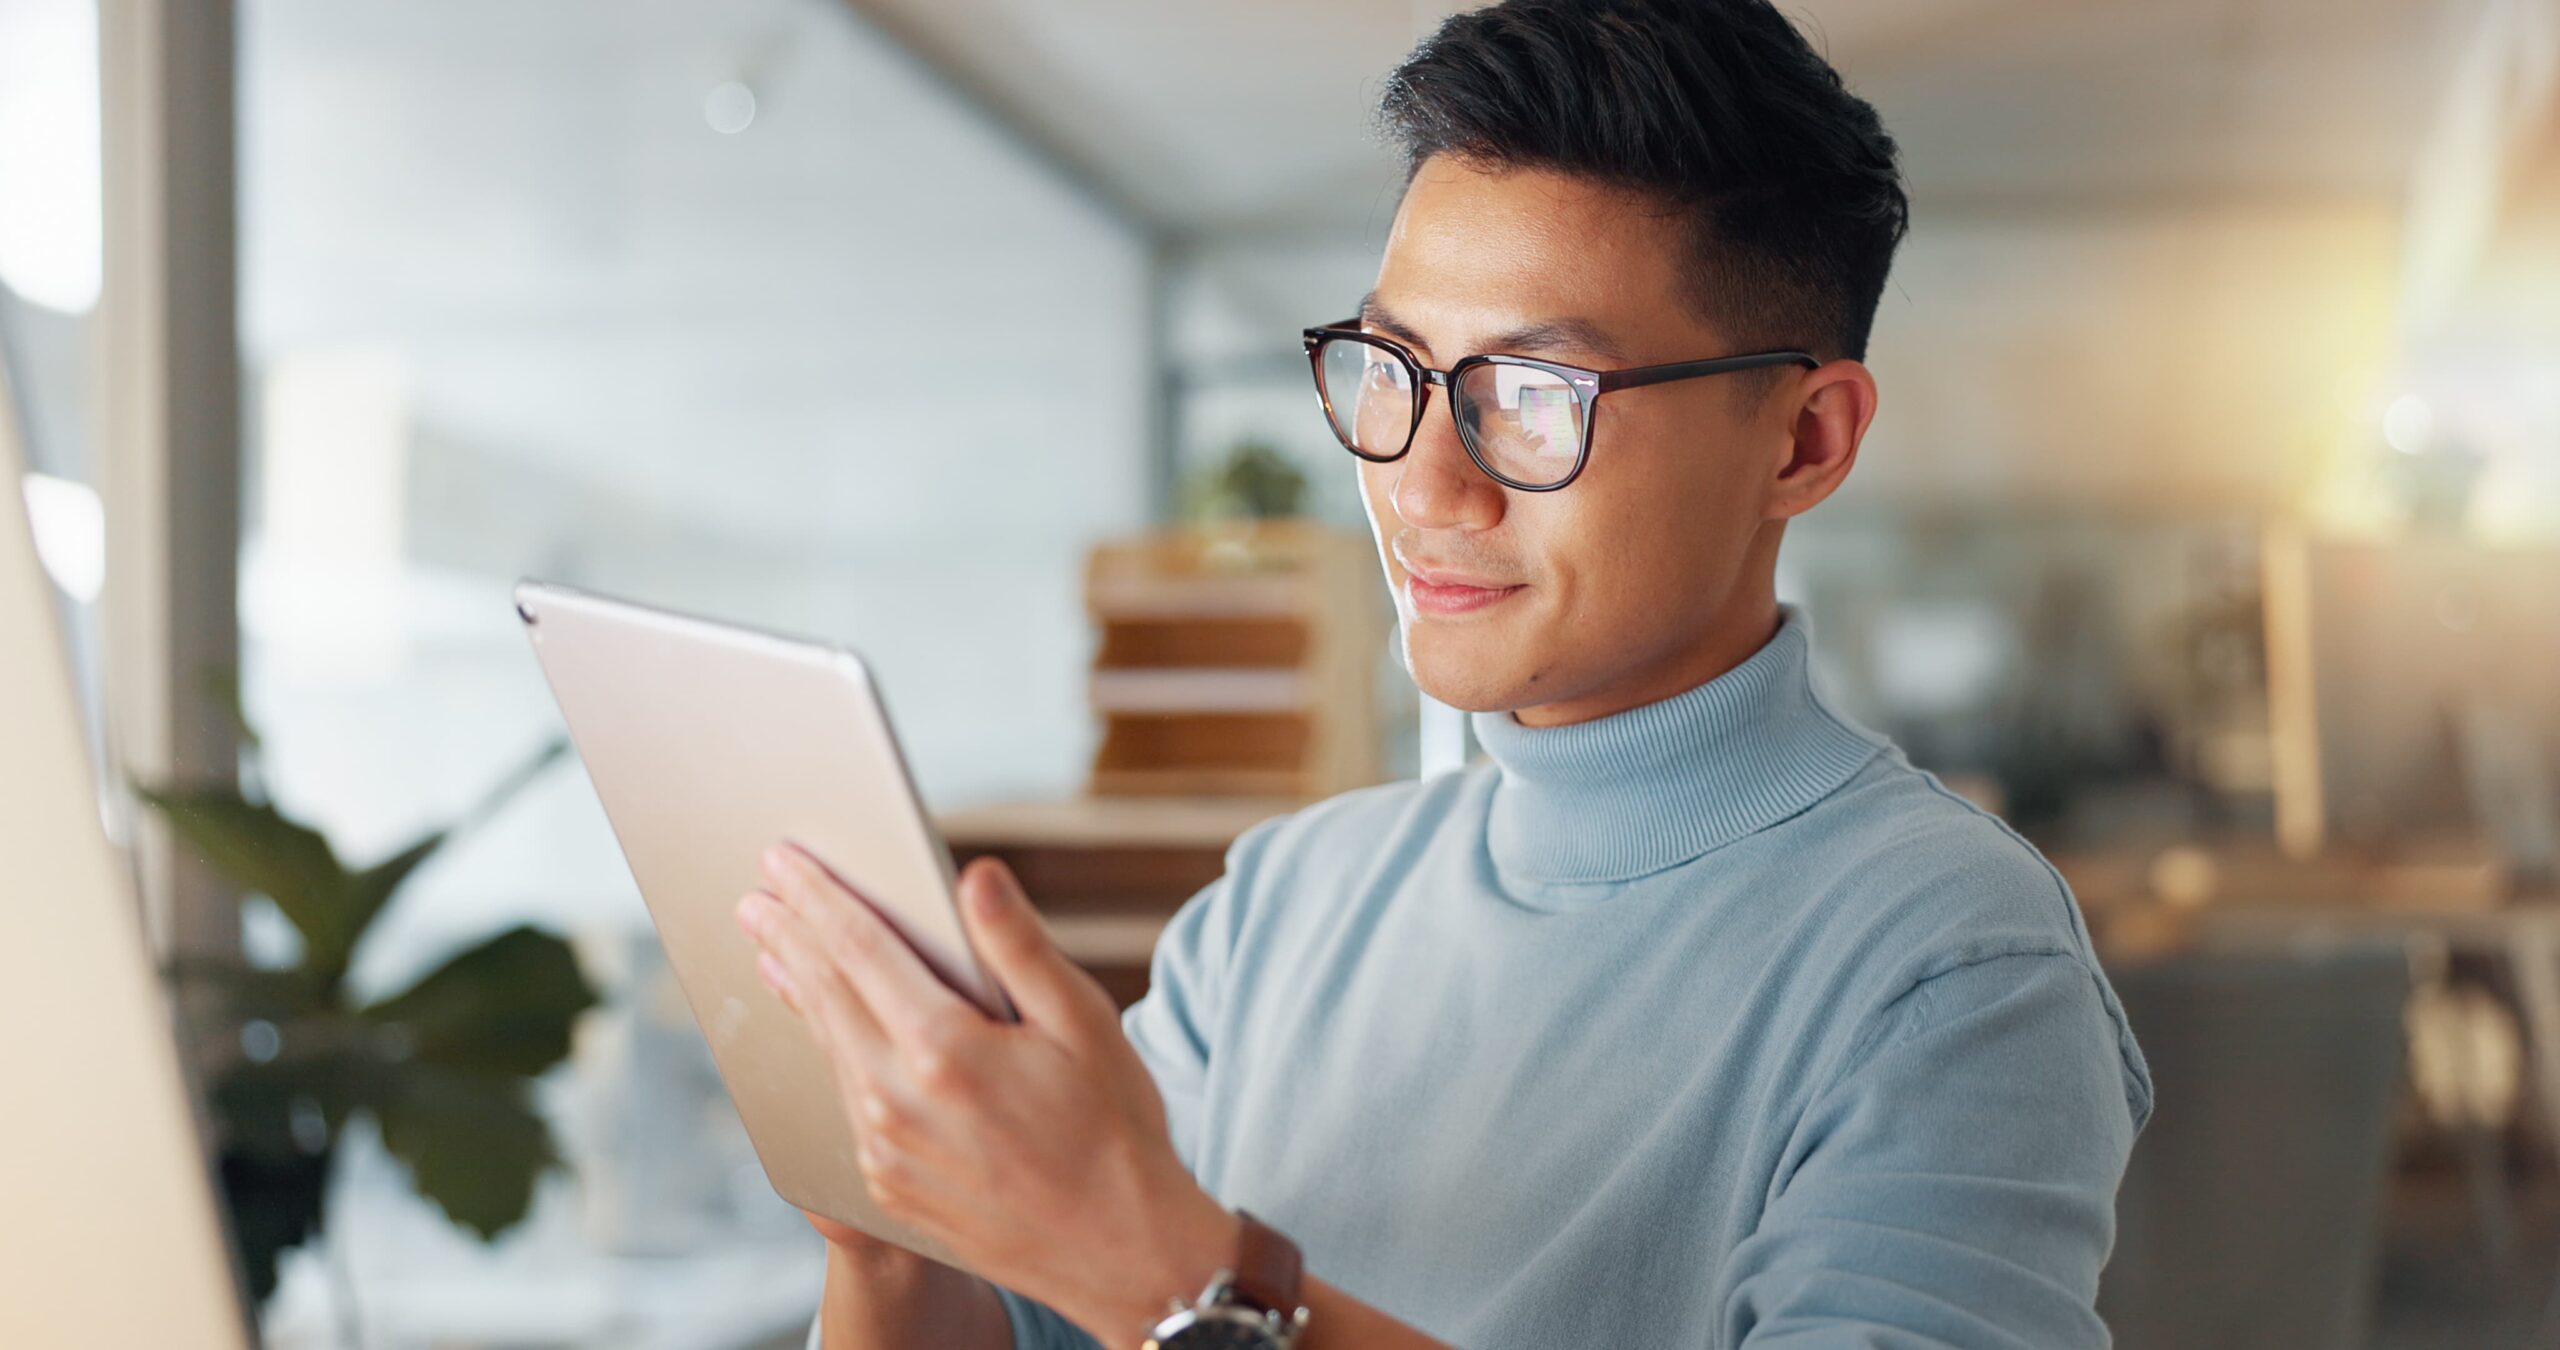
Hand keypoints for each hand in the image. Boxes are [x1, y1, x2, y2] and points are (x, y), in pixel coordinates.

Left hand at [737, 844, 1239, 1341]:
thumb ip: (1018, 945)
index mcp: (943, 1049)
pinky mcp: (887, 1185)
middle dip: (788, 938)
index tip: (783, 861)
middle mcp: (896, 1102)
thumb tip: (972, 876)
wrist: (1120, 1252)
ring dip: (798, 993)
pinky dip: (828, 1053)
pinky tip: (828, 1034)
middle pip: (824, 996)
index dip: (817, 897)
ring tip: (776, 954)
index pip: (858, 949)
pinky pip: (845, 1100)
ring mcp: (884, 1150)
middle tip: (755, 898)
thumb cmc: (1115, 1130)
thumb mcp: (1083, 1022)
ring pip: (828, 1050)